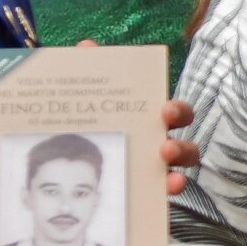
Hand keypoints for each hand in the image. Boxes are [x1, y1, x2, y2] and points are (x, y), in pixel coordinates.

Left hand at [76, 40, 199, 194]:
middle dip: (180, 146)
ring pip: (179, 174)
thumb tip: (87, 46)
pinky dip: (167, 194)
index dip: (178, 112)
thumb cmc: (82, 125)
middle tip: (163, 146)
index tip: (165, 112)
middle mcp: (155, 149)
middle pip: (184, 148)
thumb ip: (85, 73)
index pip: (175, 116)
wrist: (62, 170)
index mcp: (146, 123)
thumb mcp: (81, 100)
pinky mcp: (141, 197)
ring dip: (175, 172)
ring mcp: (151, 175)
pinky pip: (161, 199)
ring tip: (165, 173)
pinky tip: (162, 192)